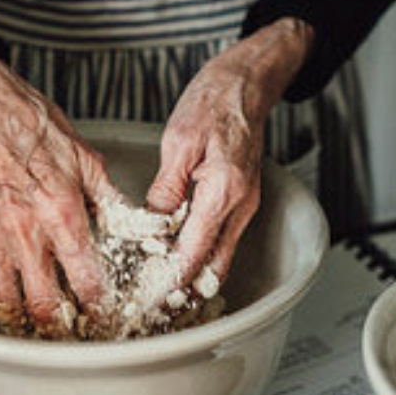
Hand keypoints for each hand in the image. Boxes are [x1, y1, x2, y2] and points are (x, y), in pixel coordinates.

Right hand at [0, 56, 119, 327]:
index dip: (98, 305)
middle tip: (73, 328)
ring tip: (39, 320)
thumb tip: (134, 225)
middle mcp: (25, 231)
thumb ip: (109, 200)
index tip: (105, 314)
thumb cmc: (33, 127)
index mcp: (61, 213)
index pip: (85, 279)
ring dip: (24, 316)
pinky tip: (11, 285)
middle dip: (61, 325)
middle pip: (42, 305)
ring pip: (5, 300)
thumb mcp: (87, 160)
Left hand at [147, 18, 314, 287]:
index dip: (170, 282)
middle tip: (154, 311)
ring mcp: (244, 206)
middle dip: (184, 292)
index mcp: (223, 192)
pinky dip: (201, 257)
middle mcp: (240, 206)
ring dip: (193, 279)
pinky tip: (178, 262)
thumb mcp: (178, 143)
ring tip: (161, 294)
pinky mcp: (241, 202)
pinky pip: (221, 241)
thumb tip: (151, 226)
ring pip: (219, 259)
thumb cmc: (214, 102)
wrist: (247, 83)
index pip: (194, 254)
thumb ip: (166, 190)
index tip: (148, 300)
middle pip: (212, 268)